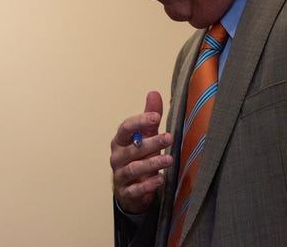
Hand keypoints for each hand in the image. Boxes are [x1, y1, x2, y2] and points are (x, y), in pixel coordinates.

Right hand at [110, 91, 172, 213]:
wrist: (131, 189)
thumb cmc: (139, 157)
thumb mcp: (144, 136)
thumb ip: (149, 117)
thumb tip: (153, 93)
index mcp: (120, 141)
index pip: (126, 128)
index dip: (139, 121)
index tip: (156, 116)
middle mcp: (117, 157)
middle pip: (132, 149)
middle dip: (151, 142)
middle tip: (169, 137)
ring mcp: (120, 175)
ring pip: (133, 168)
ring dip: (151, 164)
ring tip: (169, 159)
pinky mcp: (126, 192)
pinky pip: (135, 189)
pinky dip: (147, 185)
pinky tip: (160, 180)